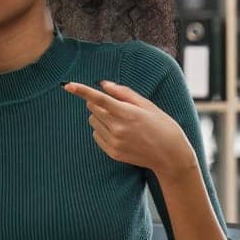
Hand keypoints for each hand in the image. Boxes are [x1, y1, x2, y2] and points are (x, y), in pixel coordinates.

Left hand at [65, 80, 197, 180]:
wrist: (171, 155)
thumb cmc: (162, 125)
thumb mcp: (147, 105)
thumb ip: (123, 93)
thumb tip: (103, 84)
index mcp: (127, 113)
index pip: (99, 99)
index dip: (82, 90)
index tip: (67, 85)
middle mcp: (118, 128)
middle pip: (92, 108)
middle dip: (98, 102)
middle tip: (116, 106)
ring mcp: (114, 142)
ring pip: (92, 121)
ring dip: (100, 117)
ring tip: (120, 121)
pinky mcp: (112, 153)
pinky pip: (96, 135)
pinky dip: (103, 130)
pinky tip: (120, 133)